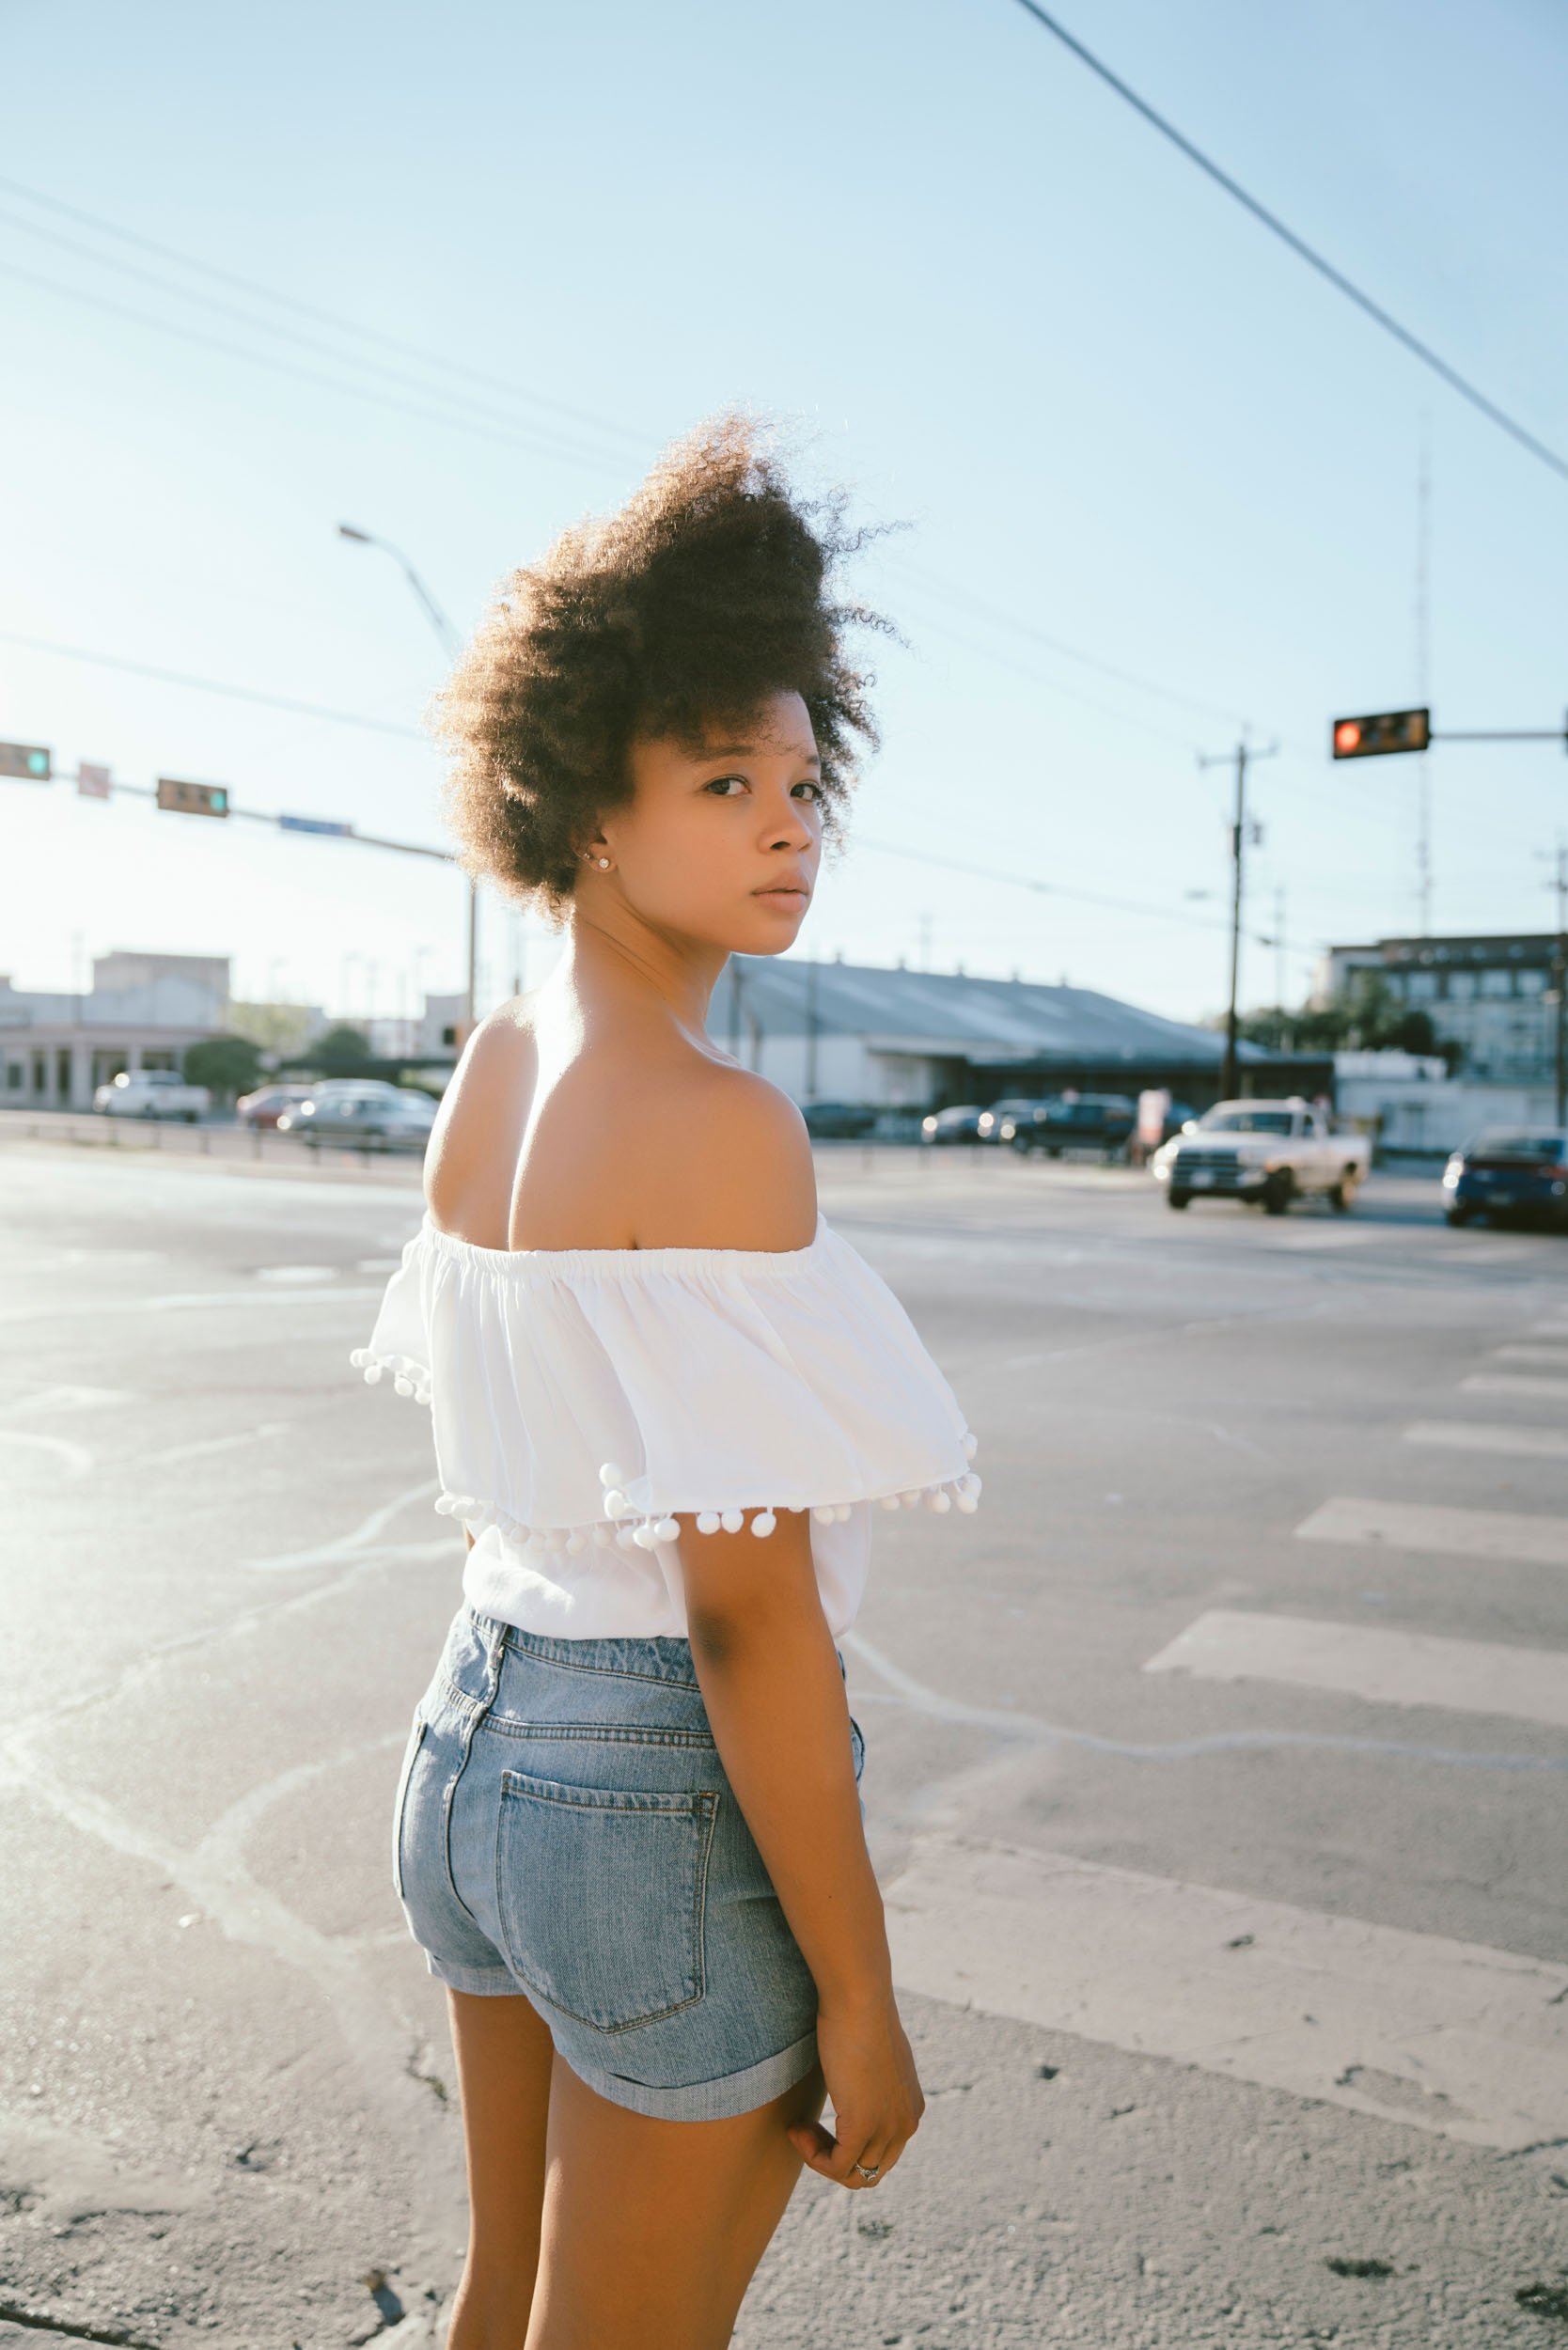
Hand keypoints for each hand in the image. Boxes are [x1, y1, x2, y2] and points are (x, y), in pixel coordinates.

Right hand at [786, 1990, 923, 2189]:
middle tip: (806, 2130)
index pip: (883, 2153)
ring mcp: (888, 2127)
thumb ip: (868, 2080)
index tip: (819, 2122)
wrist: (858, 1998)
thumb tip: (851, 2085)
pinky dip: (813, 2156)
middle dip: (835, 2157)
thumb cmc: (858, 2014)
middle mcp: (907, 2123)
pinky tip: (795, 2128)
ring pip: (854, 2174)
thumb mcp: (871, 2055)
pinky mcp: (864, 2126)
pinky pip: (837, 2166)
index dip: (847, 2145)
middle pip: (871, 2170)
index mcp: (911, 2107)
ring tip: (798, 2129)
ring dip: (820, 2158)